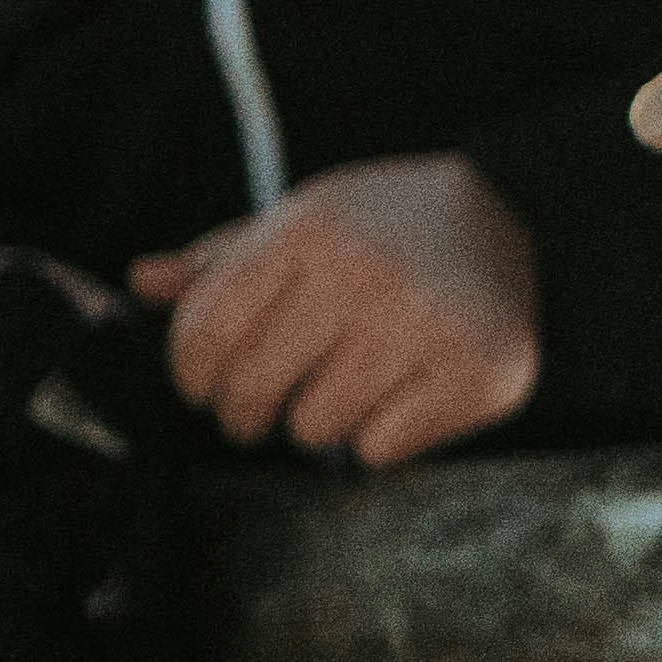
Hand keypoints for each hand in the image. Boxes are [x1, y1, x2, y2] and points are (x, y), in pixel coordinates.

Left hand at [128, 152, 542, 468]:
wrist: (519, 212)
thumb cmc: (392, 225)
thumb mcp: (305, 219)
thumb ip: (223, 259)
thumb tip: (142, 282)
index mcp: (309, 228)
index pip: (204, 333)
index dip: (192, 375)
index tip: (207, 383)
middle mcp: (364, 274)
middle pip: (251, 391)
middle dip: (246, 411)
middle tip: (266, 404)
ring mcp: (422, 327)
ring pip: (314, 428)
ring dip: (321, 420)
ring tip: (348, 385)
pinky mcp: (475, 374)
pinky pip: (378, 450)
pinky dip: (380, 435)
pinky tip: (400, 394)